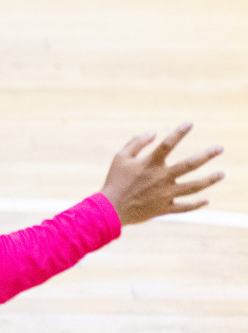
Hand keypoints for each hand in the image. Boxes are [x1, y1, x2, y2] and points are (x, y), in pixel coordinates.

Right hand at [99, 123, 223, 224]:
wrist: (110, 209)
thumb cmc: (114, 180)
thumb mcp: (120, 157)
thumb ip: (136, 142)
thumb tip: (154, 133)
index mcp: (150, 164)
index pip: (168, 144)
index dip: (179, 132)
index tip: (190, 124)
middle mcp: (161, 178)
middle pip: (189, 165)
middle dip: (206, 155)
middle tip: (220, 148)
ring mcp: (165, 194)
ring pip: (193, 187)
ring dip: (209, 180)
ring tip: (221, 174)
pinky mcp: (165, 208)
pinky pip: (185, 207)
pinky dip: (196, 204)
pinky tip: (207, 200)